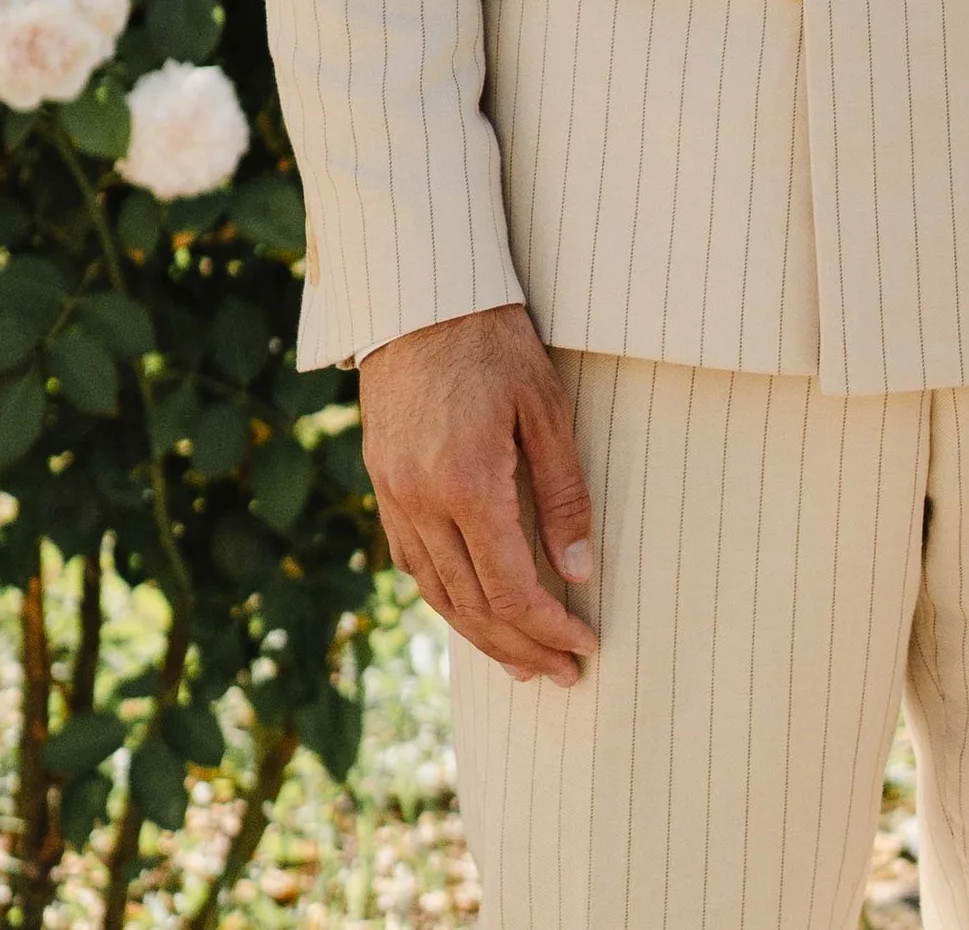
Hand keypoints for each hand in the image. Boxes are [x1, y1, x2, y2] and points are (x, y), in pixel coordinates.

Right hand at [360, 303, 598, 686]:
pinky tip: (474, 610)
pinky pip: (413, 564)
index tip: (585, 646)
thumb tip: (579, 571)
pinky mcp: (384, 486)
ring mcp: (395, 497)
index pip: (511, 588)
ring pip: (438, 594)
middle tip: (563, 674)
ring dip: (482, 636)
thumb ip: (563, 493)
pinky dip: (447, 597)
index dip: (549, 628)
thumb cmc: (495, 342)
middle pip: (473, 606)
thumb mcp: (545, 407)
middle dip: (521, 648)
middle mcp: (422, 502)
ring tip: (524, 662)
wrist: (419, 296)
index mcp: (467, 484)